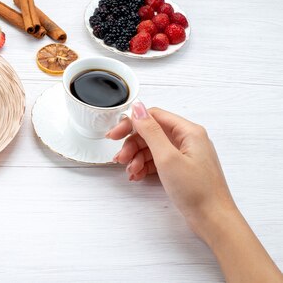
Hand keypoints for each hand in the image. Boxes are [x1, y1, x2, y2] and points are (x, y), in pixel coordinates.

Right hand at [106, 102, 235, 237]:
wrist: (214, 221)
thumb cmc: (198, 191)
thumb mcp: (167, 158)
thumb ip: (151, 131)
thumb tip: (138, 108)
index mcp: (188, 132)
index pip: (153, 116)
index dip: (131, 124)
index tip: (114, 135)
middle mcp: (188, 140)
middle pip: (151, 133)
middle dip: (132, 145)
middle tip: (120, 158)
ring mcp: (185, 155)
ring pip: (152, 148)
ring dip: (137, 157)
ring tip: (131, 171)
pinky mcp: (182, 169)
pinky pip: (158, 161)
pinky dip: (145, 166)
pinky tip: (138, 175)